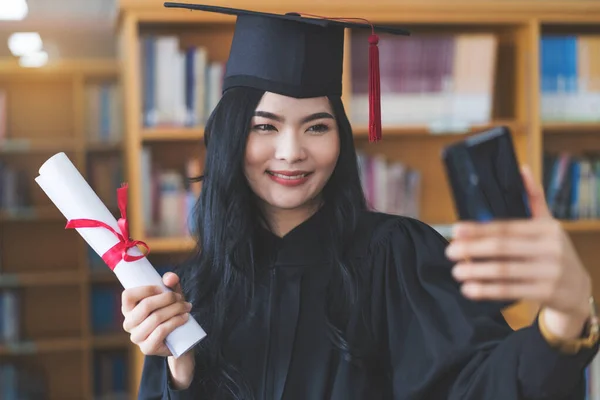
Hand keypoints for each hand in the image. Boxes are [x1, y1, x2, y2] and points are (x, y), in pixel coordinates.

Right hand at [121, 272, 192, 356]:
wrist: (178, 339)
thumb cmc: (170, 311)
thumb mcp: (170, 294)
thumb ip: (170, 282)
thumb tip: (170, 278)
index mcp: (128, 309)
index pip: (128, 295)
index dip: (147, 289)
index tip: (163, 288)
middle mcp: (128, 324)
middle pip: (145, 305)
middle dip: (167, 298)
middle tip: (180, 298)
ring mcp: (136, 337)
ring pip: (156, 318)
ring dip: (175, 309)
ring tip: (186, 307)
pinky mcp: (147, 348)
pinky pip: (161, 331)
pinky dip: (176, 321)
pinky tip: (184, 317)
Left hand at [446, 165, 591, 337]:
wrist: (578, 289)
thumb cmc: (554, 252)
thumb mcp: (548, 224)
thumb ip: (533, 200)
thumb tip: (522, 169)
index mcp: (546, 229)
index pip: (506, 227)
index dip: (479, 229)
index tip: (456, 230)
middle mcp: (550, 248)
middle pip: (503, 248)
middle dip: (472, 250)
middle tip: (450, 252)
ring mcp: (550, 272)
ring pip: (505, 271)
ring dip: (476, 272)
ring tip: (456, 272)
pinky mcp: (546, 292)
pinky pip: (511, 291)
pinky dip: (487, 290)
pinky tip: (469, 290)